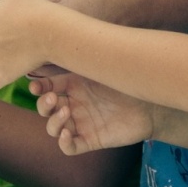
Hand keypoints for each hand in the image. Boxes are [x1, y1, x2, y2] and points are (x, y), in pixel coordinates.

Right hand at [30, 71, 155, 155]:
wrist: (152, 102)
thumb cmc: (127, 80)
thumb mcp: (102, 68)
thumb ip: (83, 59)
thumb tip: (61, 40)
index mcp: (73, 85)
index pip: (46, 87)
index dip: (38, 88)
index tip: (35, 85)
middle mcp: (74, 104)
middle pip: (46, 109)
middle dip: (43, 105)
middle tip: (52, 98)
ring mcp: (82, 123)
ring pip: (54, 128)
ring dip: (53, 122)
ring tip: (66, 113)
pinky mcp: (91, 140)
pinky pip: (70, 147)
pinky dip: (64, 142)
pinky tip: (67, 134)